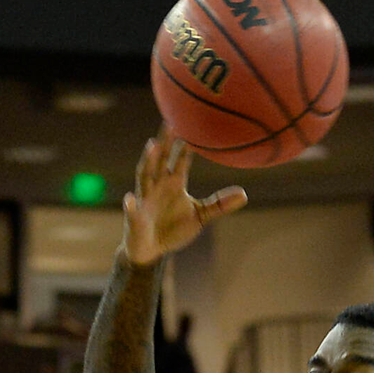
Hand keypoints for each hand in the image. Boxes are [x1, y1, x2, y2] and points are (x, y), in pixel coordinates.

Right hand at [122, 129, 247, 265]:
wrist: (152, 250)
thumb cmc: (174, 228)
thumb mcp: (200, 216)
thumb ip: (219, 204)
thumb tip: (244, 194)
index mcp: (174, 183)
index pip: (181, 160)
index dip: (187, 145)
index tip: (193, 125)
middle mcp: (158, 186)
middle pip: (160, 159)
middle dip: (165, 142)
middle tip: (171, 122)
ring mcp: (145, 200)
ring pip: (145, 176)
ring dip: (148, 161)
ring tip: (152, 146)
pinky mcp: (136, 218)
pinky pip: (133, 211)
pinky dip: (130, 205)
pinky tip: (129, 199)